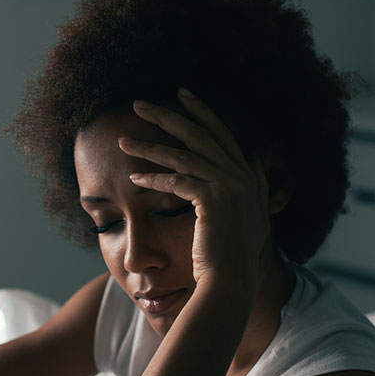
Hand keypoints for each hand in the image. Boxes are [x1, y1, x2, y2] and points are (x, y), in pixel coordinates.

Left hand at [118, 88, 270, 292]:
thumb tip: (248, 161)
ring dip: (148, 147)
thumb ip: (251, 187)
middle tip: (140, 103)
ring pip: (182, 156)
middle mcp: (241, 175)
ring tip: (123, 142)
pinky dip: (153, 180)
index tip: (182, 95)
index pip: (222, 134)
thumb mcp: (249, 218)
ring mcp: (229, 186)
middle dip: (168, 114)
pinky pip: (176, 182)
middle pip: (199, 134)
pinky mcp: (212, 200)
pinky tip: (134, 180)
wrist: (232, 280)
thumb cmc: (231, 255)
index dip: (202, 112)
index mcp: (248, 177)